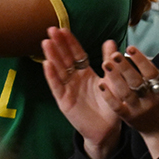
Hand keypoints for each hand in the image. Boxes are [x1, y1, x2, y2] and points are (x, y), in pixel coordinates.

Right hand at [41, 27, 122, 158]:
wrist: (108, 128)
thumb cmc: (110, 104)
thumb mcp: (112, 80)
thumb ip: (109, 61)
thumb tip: (110, 41)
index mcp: (85, 72)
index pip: (75, 54)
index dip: (70, 42)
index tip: (63, 29)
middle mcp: (74, 79)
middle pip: (64, 59)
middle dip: (58, 45)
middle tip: (51, 30)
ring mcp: (68, 89)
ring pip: (58, 70)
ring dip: (52, 56)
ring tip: (46, 43)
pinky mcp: (64, 101)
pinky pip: (57, 86)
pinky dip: (52, 75)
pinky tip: (47, 64)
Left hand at [97, 44, 158, 158]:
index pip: (150, 72)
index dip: (140, 60)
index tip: (129, 48)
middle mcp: (150, 98)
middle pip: (136, 81)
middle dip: (125, 68)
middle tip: (114, 55)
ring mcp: (139, 109)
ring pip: (125, 93)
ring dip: (115, 79)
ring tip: (105, 64)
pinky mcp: (129, 118)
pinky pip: (117, 108)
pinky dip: (109, 97)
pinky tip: (100, 84)